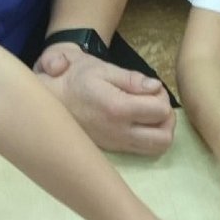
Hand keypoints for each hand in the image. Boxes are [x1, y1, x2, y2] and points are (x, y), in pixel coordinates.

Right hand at [35, 44, 175, 157]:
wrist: (51, 96)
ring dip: (161, 130)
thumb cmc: (77, 78)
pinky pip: (142, 150)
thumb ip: (132, 79)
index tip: (150, 88)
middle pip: (164, 138)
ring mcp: (115, 144)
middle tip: (155, 103)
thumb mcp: (103, 69)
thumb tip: (155, 87)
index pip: (160, 112)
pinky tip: (138, 121)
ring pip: (156, 149)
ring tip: (149, 113)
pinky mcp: (112, 149)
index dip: (162, 97)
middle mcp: (118, 132)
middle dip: (167, 119)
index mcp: (117, 109)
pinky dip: (149, 137)